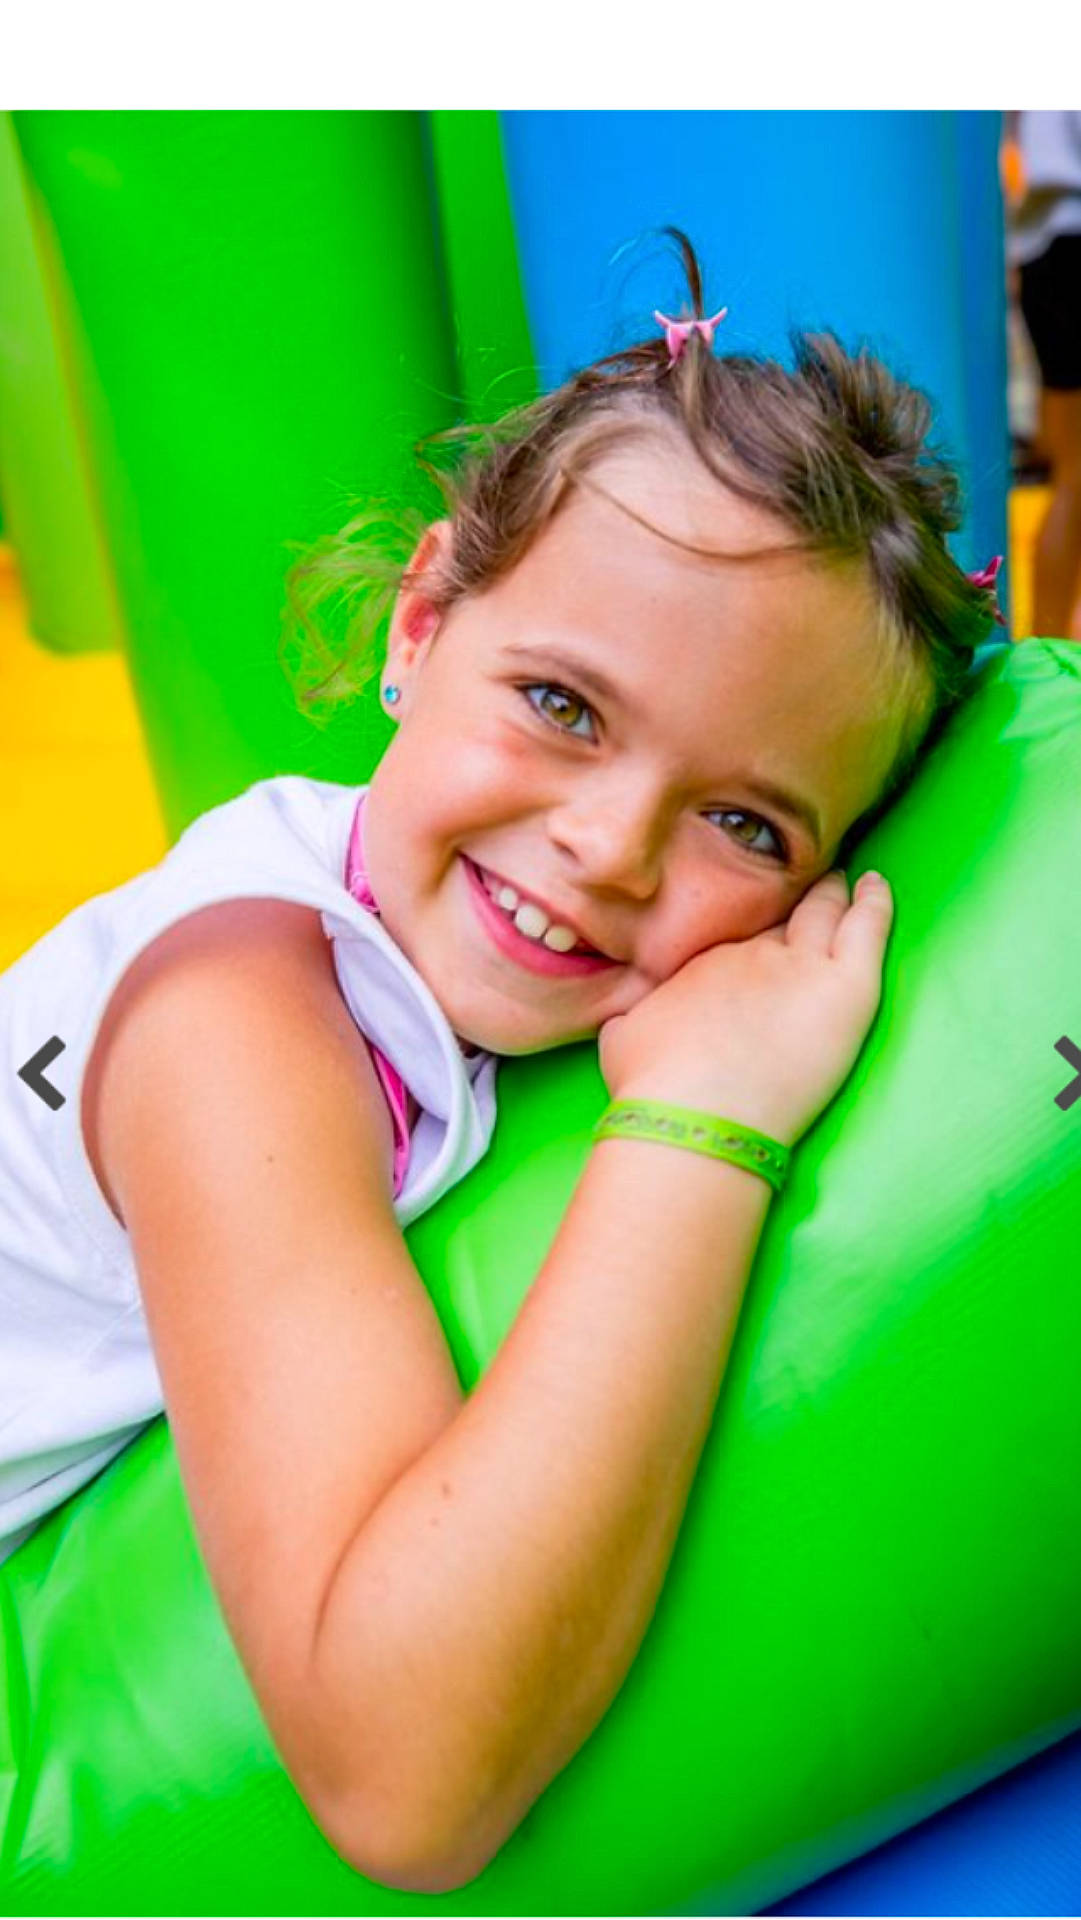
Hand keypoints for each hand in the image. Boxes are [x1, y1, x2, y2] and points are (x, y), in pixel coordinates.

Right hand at [598, 870, 892, 1146]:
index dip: (750, 922)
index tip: (755, 916)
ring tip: (842, 879)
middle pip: (779, 911)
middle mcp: (750, 951)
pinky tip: (877, 884)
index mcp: (703, 961)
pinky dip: (875, 901)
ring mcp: (799, 963)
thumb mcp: (622, 1037)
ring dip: (833, 892)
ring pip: (823, 911)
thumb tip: (626, 1022)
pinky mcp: (843, 986)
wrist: (690, 1111)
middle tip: (804, 882)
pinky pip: (866, 925)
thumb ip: (631, 1019)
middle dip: (791, 894)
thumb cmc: (651, 1086)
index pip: (738, 932)